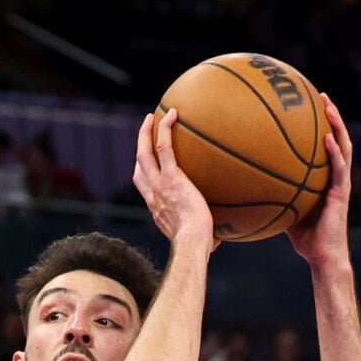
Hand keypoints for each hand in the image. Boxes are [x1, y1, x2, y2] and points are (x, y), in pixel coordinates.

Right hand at [133, 110, 215, 253]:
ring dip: (145, 132)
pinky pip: (164, 147)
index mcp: (157, 207)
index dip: (143, 170)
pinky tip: (172, 114)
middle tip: (146, 129)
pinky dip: (164, 129)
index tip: (148, 159)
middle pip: (139, 164)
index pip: (144, 185)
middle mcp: (153, 194)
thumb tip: (222, 240)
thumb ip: (206, 235)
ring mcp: (160, 184)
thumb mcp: (199, 240)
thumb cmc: (198, 246)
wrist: (192, 243)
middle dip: (140, 145)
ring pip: (144, 153)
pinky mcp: (171, 177)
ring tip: (153, 116)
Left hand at [288, 96, 354, 268]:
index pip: (325, 146)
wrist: (322, 256)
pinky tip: (326, 139)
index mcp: (325, 178)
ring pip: (344, 146)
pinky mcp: (341, 193)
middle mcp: (336, 176)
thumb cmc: (304, 238)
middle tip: (319, 95)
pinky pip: (338, 168)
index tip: (308, 106)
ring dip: (337, 124)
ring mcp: (341, 183)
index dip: (320, 126)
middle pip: (337, 138)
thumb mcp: (284, 210)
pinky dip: (334, 152)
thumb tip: (244, 188)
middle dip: (331, 115)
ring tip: (328, 105)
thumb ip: (273, 195)